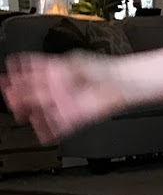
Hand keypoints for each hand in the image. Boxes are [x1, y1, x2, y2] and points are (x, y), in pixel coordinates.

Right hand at [0, 51, 129, 143]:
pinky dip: (49, 131)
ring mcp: (64, 103)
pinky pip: (58, 127)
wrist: (119, 84)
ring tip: (20, 114)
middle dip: (18, 94)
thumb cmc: (100, 70)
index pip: (30, 72)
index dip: (17, 74)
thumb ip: (52, 67)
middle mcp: (58, 87)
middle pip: (32, 93)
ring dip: (30, 113)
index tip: (7, 77)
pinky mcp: (73, 117)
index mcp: (56, 70)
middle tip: (8, 95)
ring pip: (42, 111)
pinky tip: (41, 133)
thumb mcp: (72, 62)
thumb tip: (36, 71)